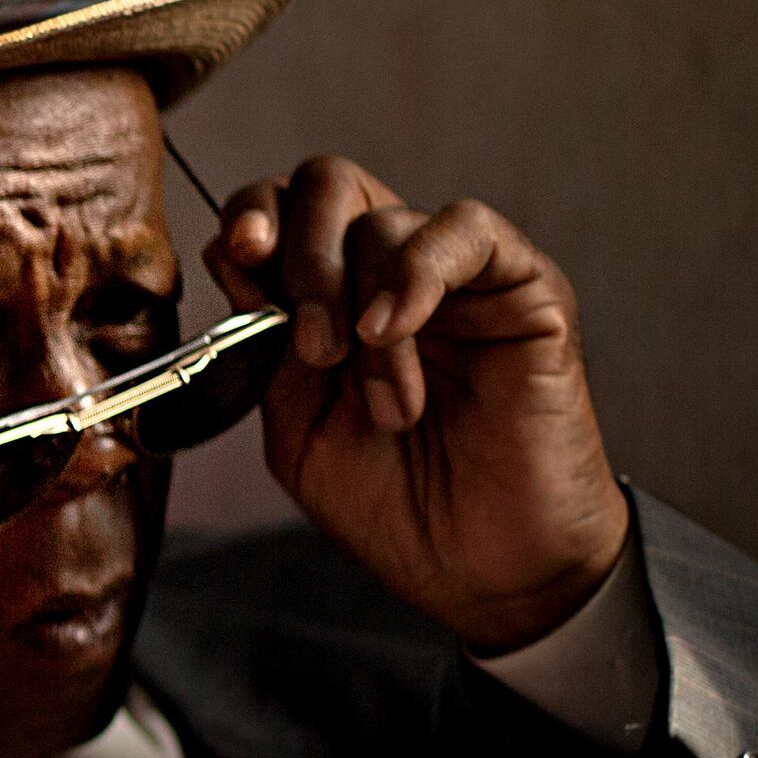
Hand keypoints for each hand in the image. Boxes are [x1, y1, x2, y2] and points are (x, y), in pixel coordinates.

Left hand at [208, 159, 629, 653]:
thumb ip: (263, 345)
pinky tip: (396, 331)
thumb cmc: (397, 507)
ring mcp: (458, 278)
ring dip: (364, 314)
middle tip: (314, 352)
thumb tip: (231, 255)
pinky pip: (465, 229)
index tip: (239, 255)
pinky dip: (416, 272)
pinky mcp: (525, 288)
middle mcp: (391, 274)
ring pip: (384, 220)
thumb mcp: (299, 429)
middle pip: (327, 185)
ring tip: (388, 405)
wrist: (484, 572)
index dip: (251, 215)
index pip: (280, 209)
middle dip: (301, 258)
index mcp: (332, 299)